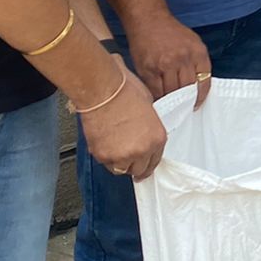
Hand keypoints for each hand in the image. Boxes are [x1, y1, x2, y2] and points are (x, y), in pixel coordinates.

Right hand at [80, 61, 168, 179]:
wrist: (103, 90)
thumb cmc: (124, 91)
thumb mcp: (149, 109)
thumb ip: (149, 128)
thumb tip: (143, 133)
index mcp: (157, 138)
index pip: (155, 162)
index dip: (147, 163)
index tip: (142, 164)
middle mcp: (142, 150)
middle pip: (139, 170)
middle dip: (134, 163)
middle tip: (127, 155)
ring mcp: (122, 155)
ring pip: (120, 170)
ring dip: (118, 162)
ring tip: (114, 146)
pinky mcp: (103, 155)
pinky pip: (105, 163)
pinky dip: (104, 156)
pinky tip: (105, 142)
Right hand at [125, 13, 211, 107]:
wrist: (148, 20)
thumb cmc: (171, 33)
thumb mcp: (192, 43)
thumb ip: (197, 63)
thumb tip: (198, 87)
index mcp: (198, 52)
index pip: (204, 82)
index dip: (200, 97)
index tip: (197, 104)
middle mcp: (183, 59)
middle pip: (188, 90)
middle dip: (186, 102)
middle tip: (184, 109)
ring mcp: (164, 65)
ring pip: (171, 93)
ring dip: (172, 102)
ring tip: (171, 107)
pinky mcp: (148, 70)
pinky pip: (156, 91)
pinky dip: (158, 97)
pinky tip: (159, 99)